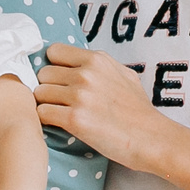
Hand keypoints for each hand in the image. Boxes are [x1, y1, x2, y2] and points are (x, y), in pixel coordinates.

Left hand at [35, 42, 171, 169]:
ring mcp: (79, 96)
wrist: (150, 138)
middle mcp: (86, 74)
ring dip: (46, 104)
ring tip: (61, 113)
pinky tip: (60, 124)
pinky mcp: (74, 119)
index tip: (61, 80)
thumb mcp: (124, 74)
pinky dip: (47, 120)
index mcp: (97, 60)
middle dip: (49, 87)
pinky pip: (42, 113)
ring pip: (39, 93)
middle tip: (60, 101)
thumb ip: (99, 66)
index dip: (54, 66)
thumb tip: (77, 62)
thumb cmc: (137, 110)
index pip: (54, 52)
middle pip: (43, 74)